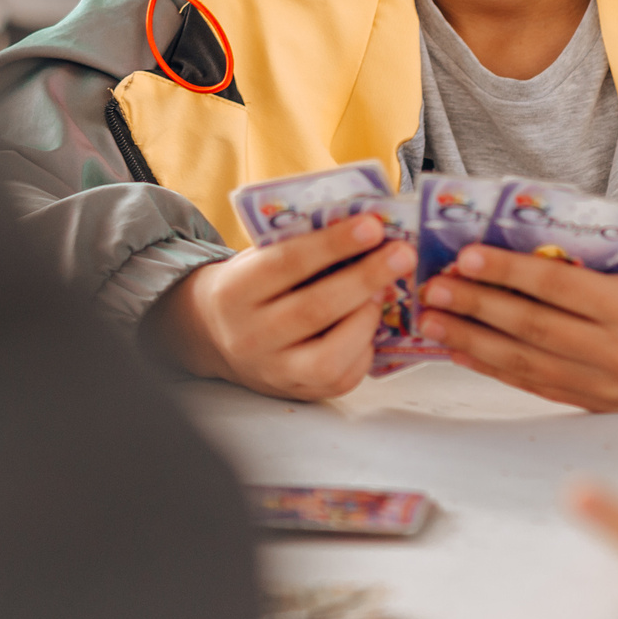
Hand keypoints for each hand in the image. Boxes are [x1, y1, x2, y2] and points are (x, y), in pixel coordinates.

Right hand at [144, 216, 413, 401]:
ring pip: (329, 353)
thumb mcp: (258, 256)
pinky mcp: (298, 393)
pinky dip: (364, 346)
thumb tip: (365, 227)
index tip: (373, 226)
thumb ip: (299, 244)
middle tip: (403, 254)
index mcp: (235, 290)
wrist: (214, 334)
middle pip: (314, 308)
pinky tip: (369, 322)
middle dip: (365, 278)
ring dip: (367, 316)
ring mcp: (273, 371)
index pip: (287, 263)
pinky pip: (342, 376)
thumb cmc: (250, 284)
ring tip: (385, 291)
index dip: (333, 244)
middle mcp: (249, 336)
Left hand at [416, 243, 617, 410]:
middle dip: (477, 305)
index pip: (557, 285)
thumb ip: (604, 258)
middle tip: (433, 287)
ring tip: (433, 320)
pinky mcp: (592, 403)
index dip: (509, 271)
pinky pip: (534, 385)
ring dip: (472, 340)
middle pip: (531, 326)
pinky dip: (493, 368)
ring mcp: (600, 384)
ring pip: (525, 362)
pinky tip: (462, 351)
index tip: (467, 255)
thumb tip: (540, 238)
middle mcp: (613, 351)